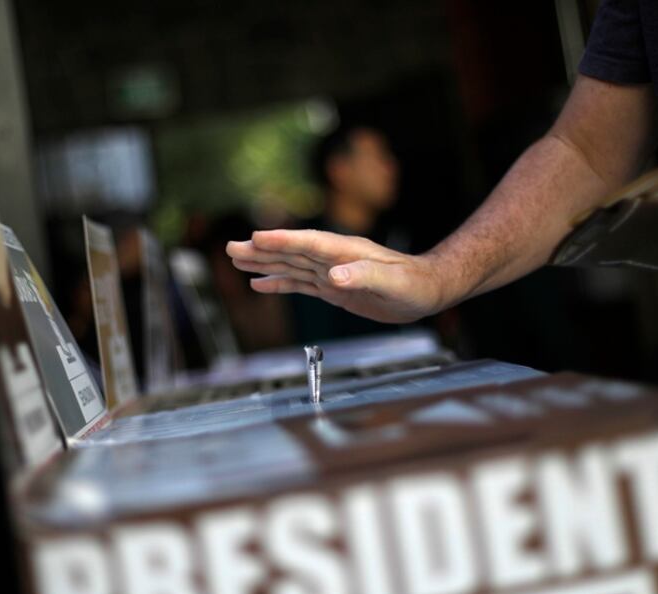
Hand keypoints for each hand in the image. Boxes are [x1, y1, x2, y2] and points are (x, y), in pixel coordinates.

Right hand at [225, 229, 443, 323]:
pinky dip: (279, 283)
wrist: (427, 291)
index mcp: (346, 252)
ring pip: (291, 266)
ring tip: (237, 260)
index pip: (308, 243)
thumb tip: (335, 276)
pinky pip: (300, 283)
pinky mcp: (334, 289)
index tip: (256, 237)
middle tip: (230, 247)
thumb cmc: (415, 285)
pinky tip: (261, 283)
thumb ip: (364, 276)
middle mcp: (334, 259)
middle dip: (261, 250)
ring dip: (264, 263)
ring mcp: (332, 272)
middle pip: (291, 251)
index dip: (282, 240)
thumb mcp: (392, 282)